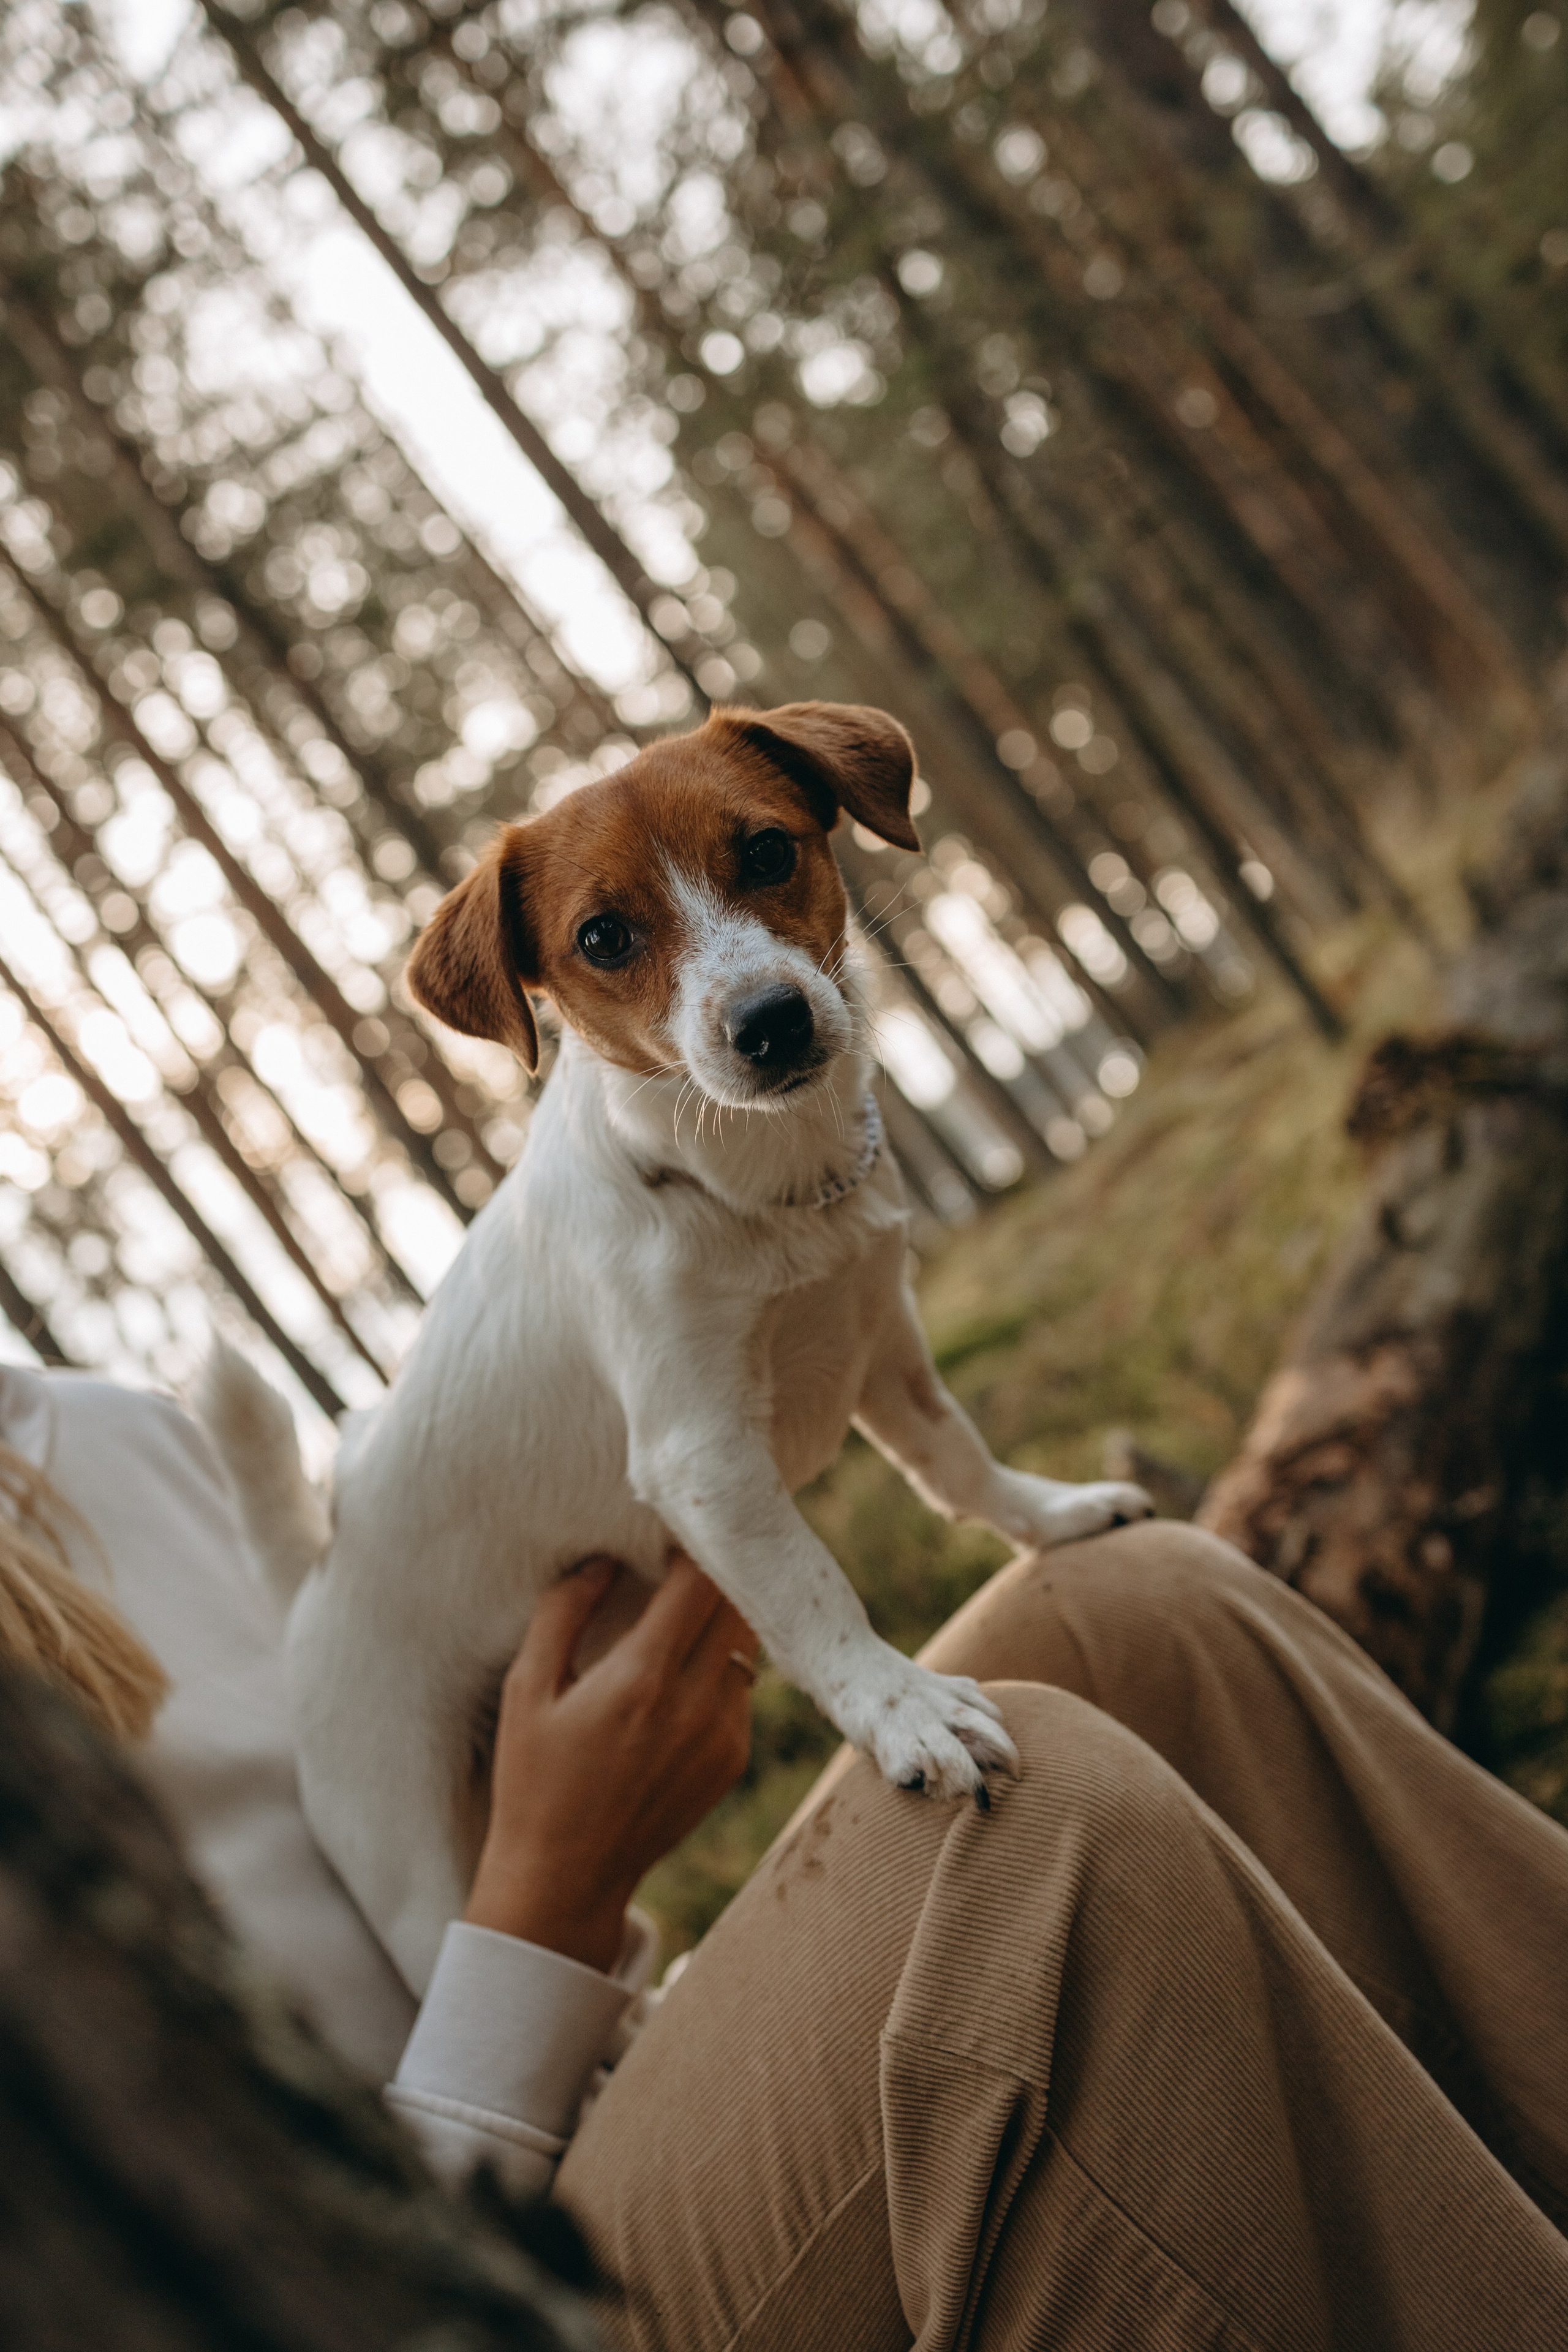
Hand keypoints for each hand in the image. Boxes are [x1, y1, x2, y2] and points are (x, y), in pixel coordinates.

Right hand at [463, 1551, 758, 1972]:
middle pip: (736, 1604)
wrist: (566, 1880)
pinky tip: (681, 1671)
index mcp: (643, 1678)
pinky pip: (741, 1689)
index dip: (695, 1543)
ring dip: (721, 1618)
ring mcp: (723, 1736)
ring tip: (685, 1604)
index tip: (674, 1526)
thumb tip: (601, 1560)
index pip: (700, 1580)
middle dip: (716, 1572)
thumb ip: (563, 1613)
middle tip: (688, 1551)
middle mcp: (696, 1704)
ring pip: (746, 1644)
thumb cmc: (532, 1781)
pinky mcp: (732, 1762)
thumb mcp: (526, 1690)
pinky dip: (719, 1666)